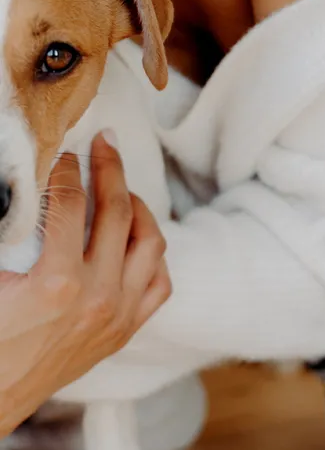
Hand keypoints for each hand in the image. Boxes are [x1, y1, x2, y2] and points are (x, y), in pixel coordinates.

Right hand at [0, 132, 170, 437]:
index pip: (70, 204)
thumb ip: (12, 231)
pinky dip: (154, 255)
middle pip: (118, 212)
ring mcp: (119, 315)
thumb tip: (21, 190)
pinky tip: (139, 238)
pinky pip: (160, 284)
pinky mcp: (126, 330)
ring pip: (151, 243)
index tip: (67, 154)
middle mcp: (98, 297)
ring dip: (141, 207)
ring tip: (123, 189)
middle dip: (111, 168)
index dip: (68, 170)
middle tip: (105, 144)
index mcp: (57, 283)